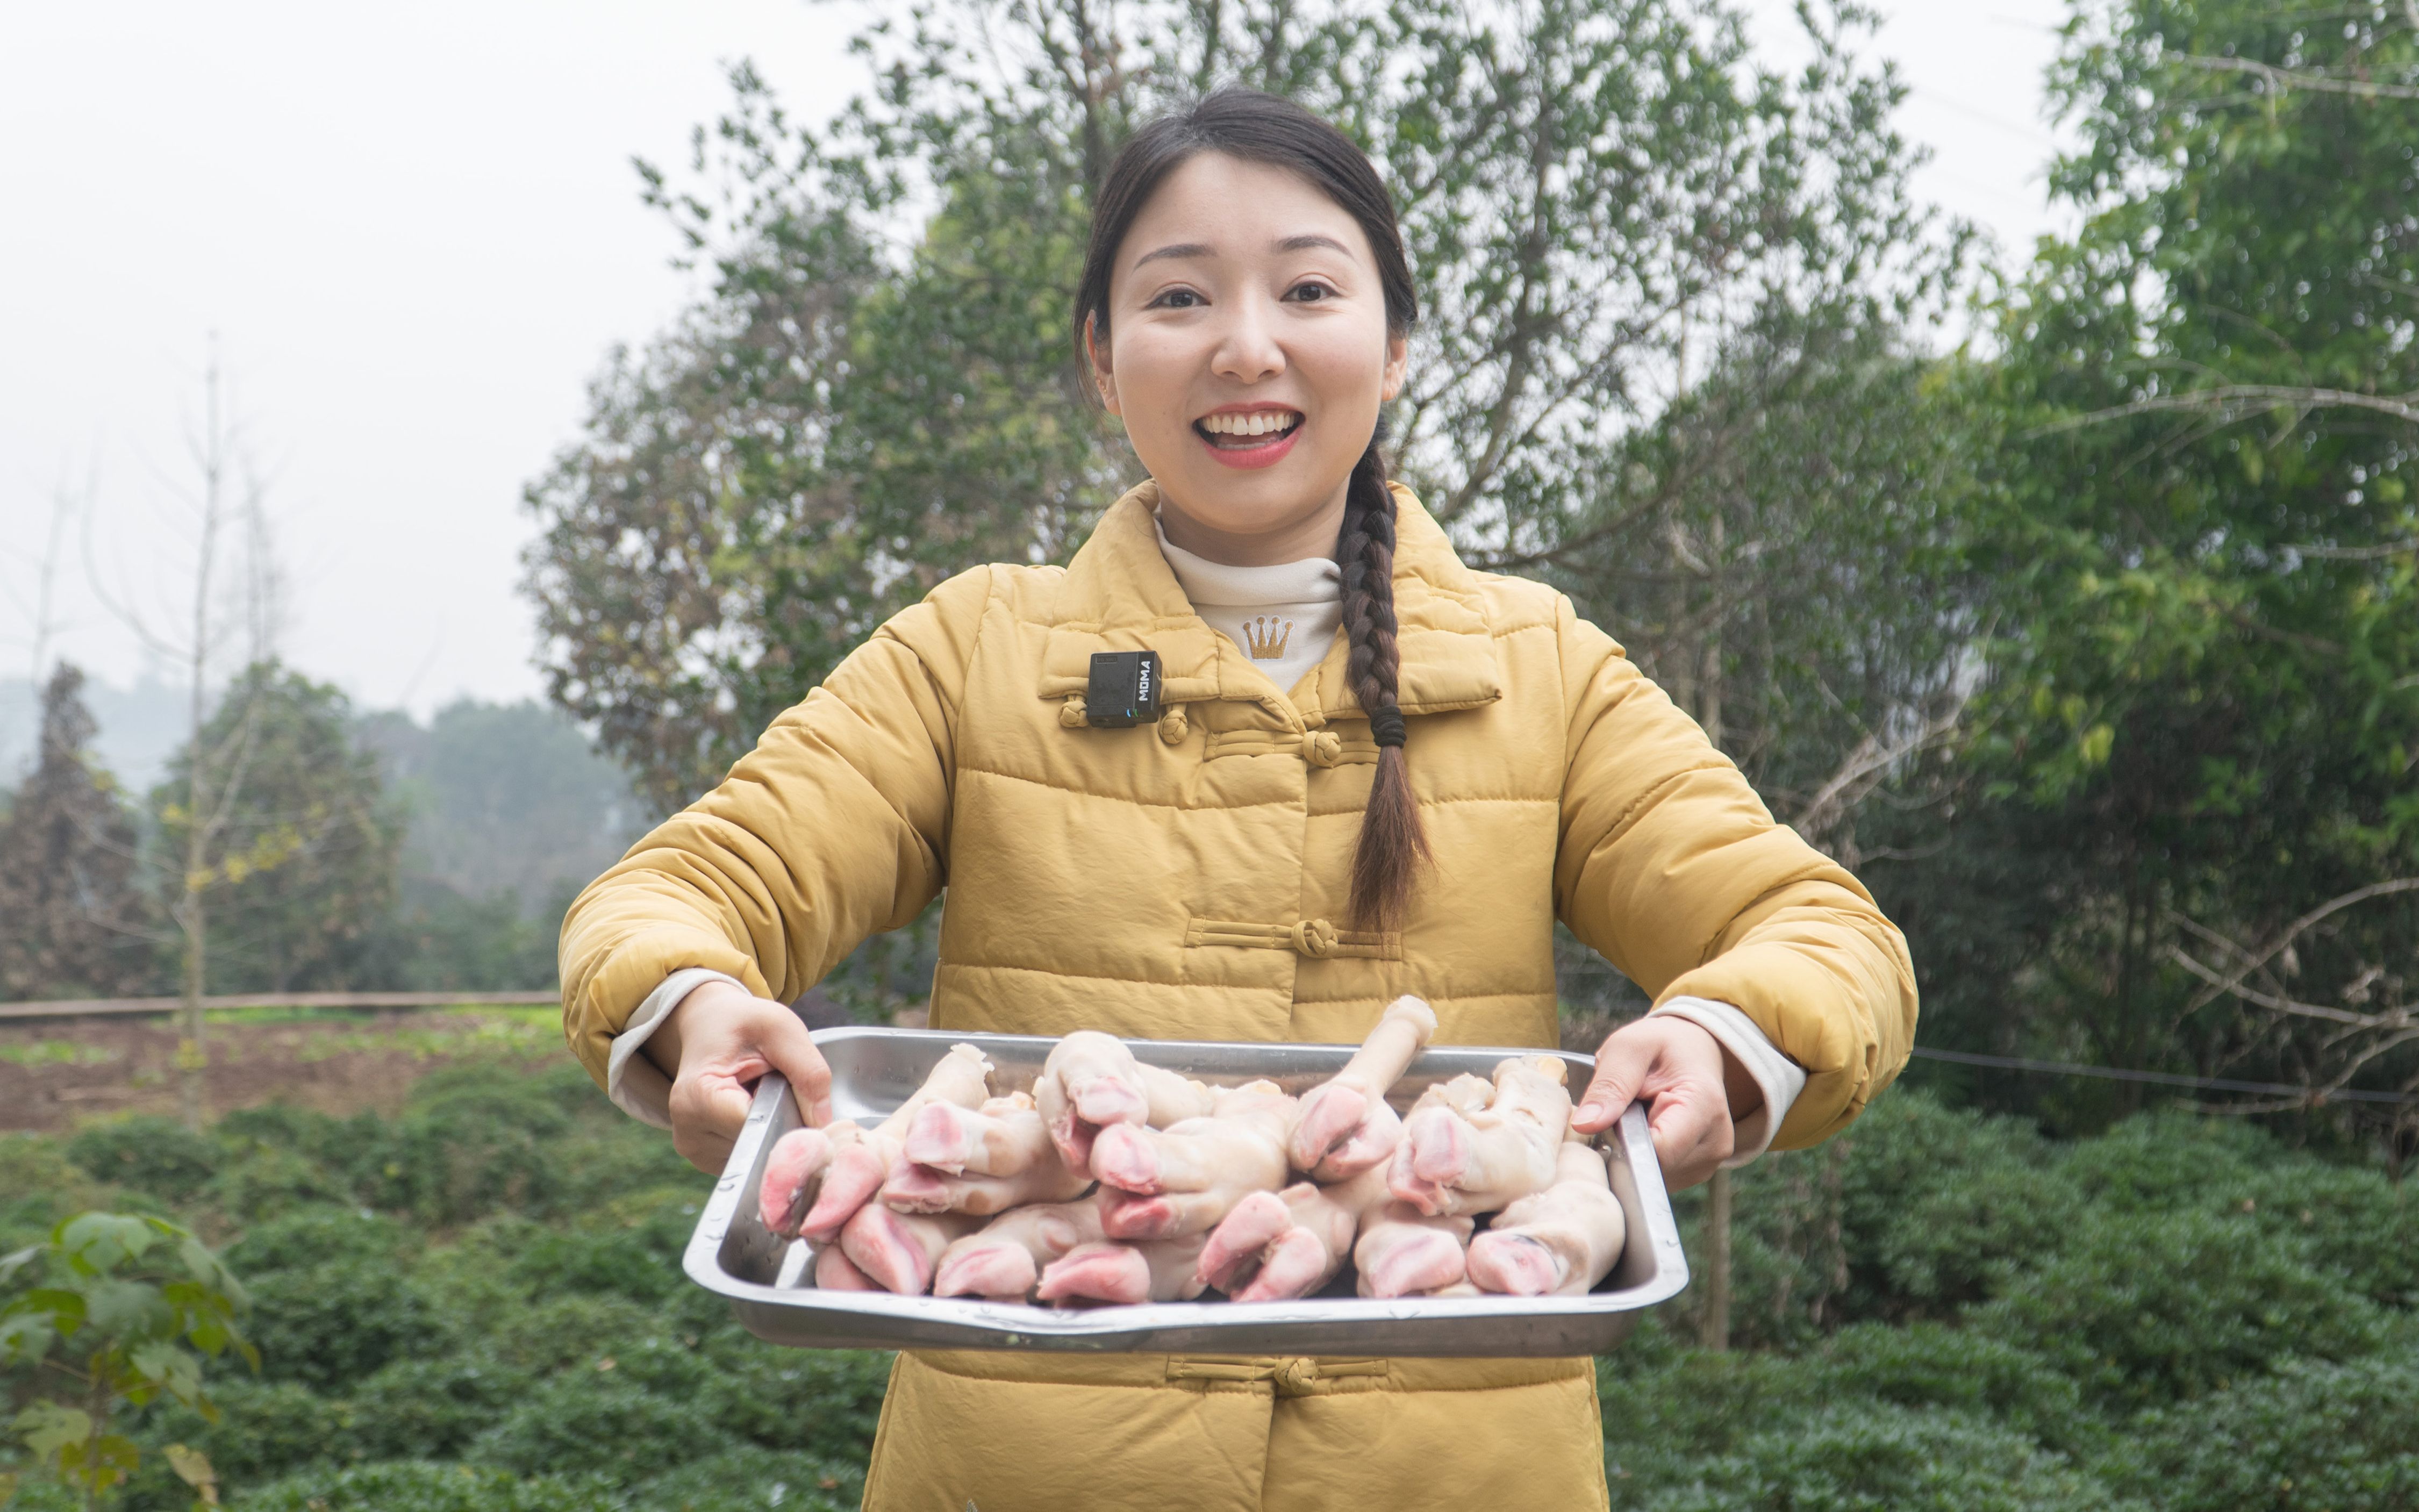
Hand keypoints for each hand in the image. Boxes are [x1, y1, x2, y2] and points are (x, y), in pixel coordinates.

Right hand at [644, 978, 833, 1174]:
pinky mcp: (706, 1159)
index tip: (805, 1100)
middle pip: (760, 1144)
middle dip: (783, 1123)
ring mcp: (695, 1151)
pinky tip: (756, 1112)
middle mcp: (688, 1131)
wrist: (708, 1026)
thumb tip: (825, 1124)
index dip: (792, 1117)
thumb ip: (809, 1071)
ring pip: (758, 1155)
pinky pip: (750, 1158)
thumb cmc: (742, 1023)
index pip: (760, 1127)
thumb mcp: (782, 1029)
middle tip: (783, 1090)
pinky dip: (761, 1137)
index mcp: (698, 1096)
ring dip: (772, 1130)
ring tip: (764, 1098)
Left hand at [1569, 1016, 1761, 1190]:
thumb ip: (1610, 1085)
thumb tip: (1585, 1125)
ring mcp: (1709, 1161)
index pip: (1658, 1151)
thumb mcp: (1629, 1048)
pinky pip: (1657, 1175)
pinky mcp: (1697, 1171)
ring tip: (1635, 1119)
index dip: (1621, 1143)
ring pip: (1653, 1175)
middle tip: (1619, 1111)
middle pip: (1653, 1167)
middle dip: (1625, 1146)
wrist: (1692, 1051)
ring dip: (1633, 1152)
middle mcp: (1715, 1141)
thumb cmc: (1661, 1045)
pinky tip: (1643, 1133)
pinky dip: (1642, 1158)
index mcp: (1704, 1106)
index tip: (1603, 1121)